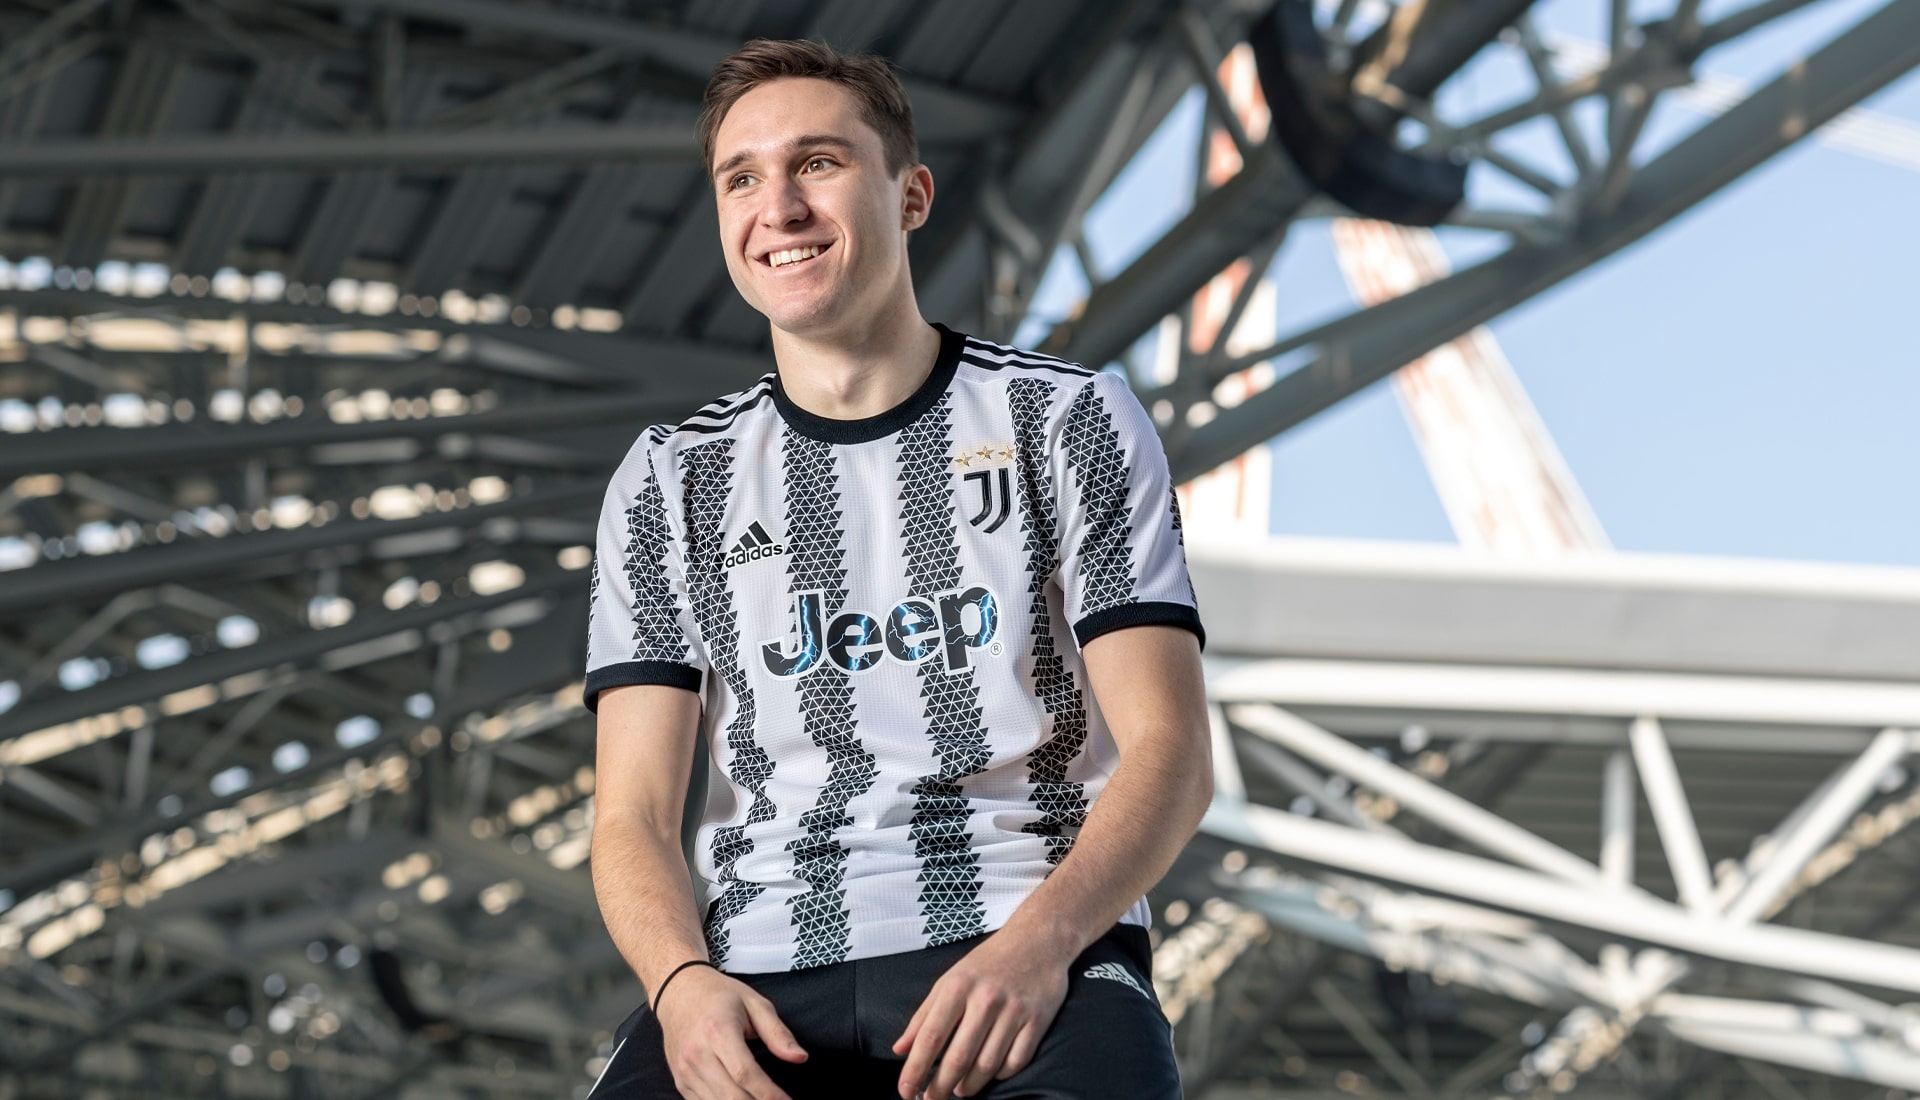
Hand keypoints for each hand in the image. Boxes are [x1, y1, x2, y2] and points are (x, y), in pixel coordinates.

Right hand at [656, 966, 806, 1099]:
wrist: (678, 992)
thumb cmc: (719, 996)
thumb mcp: (754, 1003)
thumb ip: (777, 1032)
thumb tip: (801, 1058)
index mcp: (718, 1031)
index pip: (745, 1073)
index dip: (769, 1094)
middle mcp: (697, 1054)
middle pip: (732, 1096)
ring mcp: (686, 1070)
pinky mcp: (681, 1082)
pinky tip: (743, 1099)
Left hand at [891, 932, 1069, 1099]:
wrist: (1038, 940)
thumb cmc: (989, 962)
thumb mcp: (950, 980)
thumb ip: (924, 1015)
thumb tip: (900, 1049)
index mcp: (958, 986)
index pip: (931, 1036)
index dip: (916, 1068)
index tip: (906, 1091)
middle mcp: (986, 998)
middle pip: (959, 1057)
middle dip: (941, 1086)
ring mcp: (1014, 1010)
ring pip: (988, 1064)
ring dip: (970, 1085)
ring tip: (960, 1090)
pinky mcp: (1038, 1019)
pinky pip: (1016, 1061)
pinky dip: (1000, 1075)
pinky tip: (990, 1074)